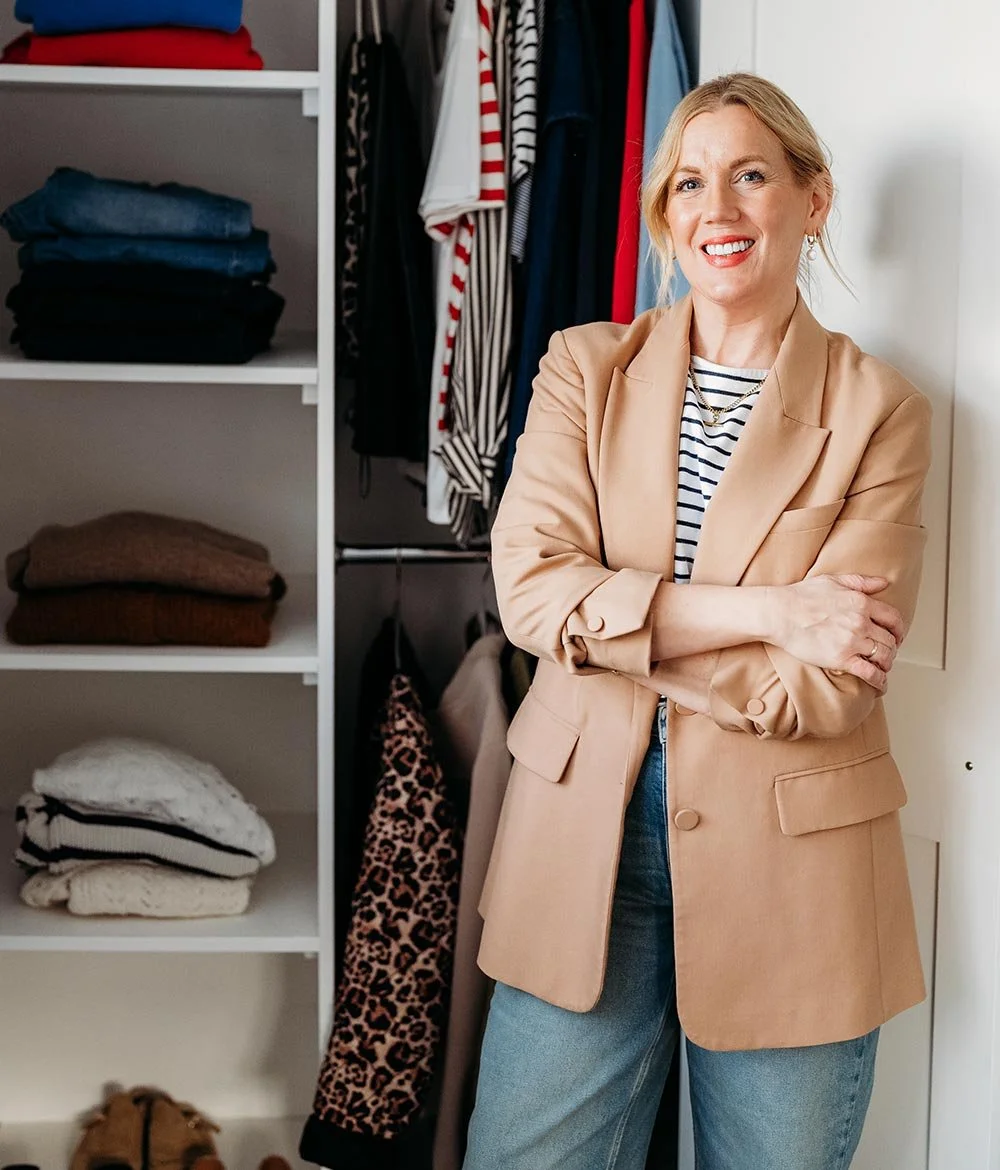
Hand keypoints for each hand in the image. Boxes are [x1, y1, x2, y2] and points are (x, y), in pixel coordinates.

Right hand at [768, 574, 905, 689]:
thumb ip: (861, 582)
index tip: (896, 636)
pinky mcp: (842, 658)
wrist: (778, 613)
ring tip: (882, 668)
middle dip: (892, 649)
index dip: (898, 630)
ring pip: (884, 656)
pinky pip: (870, 673)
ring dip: (887, 664)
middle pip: (890, 640)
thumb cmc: (800, 596)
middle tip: (887, 654)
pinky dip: (879, 680)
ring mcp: (853, 641)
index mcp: (861, 602)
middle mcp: (861, 621)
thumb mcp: (833, 580)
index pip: (893, 618)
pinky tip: (880, 685)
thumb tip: (884, 582)